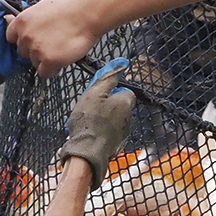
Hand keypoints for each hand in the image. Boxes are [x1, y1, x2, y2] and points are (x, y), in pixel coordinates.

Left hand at [5, 0, 103, 76]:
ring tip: (59, 51)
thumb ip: (24, 17)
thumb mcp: (41, 6)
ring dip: (44, 61)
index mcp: (21, 21)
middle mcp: (25, 36)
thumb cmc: (67, 9)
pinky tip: (61, 61)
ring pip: (34, 63)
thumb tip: (8, 18)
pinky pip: (44, 73)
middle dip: (34, 51)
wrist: (85, 16)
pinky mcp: (48, 61)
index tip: (32, 41)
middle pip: (23, 52)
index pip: (10, 38)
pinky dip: (52, 70)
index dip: (22, 40)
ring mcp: (36, 50)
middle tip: (50, 45)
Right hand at [57, 58, 135, 187]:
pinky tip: (89, 131)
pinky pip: (108, 132)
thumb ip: (109, 78)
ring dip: (102, 118)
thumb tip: (121, 65)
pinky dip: (100, 130)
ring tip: (87, 121)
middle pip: (117, 105)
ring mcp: (123, 132)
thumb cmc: (90, 120)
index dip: (109, 91)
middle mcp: (128, 117)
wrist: (86, 151)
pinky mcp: (116, 143)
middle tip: (89, 107)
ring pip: (112, 119)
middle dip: (105, 105)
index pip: (124, 91)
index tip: (97, 93)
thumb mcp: (95, 92)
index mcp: (126, 103)